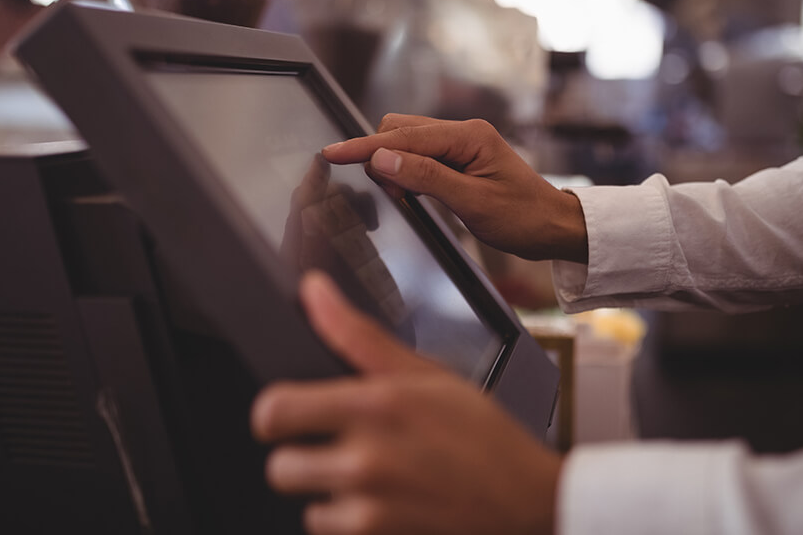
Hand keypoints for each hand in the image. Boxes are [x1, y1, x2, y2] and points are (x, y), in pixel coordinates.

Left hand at [252, 272, 562, 534]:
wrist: (528, 501)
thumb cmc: (484, 437)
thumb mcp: (426, 374)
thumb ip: (356, 334)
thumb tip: (314, 291)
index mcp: (374, 406)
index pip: (274, 411)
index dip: (275, 411)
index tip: (289, 412)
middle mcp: (365, 461)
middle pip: (279, 466)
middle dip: (302, 457)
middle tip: (334, 448)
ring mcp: (370, 509)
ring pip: (306, 504)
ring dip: (328, 493)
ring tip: (368, 477)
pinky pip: (331, 531)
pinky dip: (351, 522)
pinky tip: (382, 503)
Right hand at [322, 114, 586, 262]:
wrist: (555, 228)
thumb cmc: (523, 219)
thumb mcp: (473, 203)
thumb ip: (426, 178)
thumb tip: (382, 160)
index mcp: (468, 136)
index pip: (403, 137)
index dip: (365, 147)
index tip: (333, 153)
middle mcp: (464, 132)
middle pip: (400, 129)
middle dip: (378, 154)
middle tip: (383, 193)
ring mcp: (462, 143)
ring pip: (408, 141)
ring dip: (391, 163)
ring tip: (396, 195)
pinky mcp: (460, 158)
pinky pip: (420, 155)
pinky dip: (406, 170)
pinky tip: (407, 191)